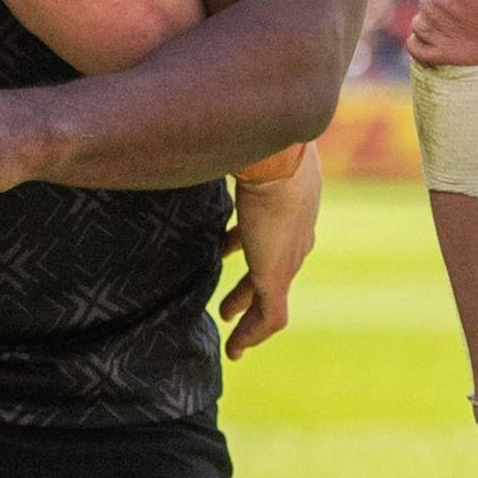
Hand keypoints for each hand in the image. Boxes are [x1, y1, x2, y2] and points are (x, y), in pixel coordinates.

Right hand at [220, 142, 320, 356]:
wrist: (278, 156)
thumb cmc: (252, 142)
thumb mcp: (236, 145)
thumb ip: (216, 145)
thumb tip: (181, 127)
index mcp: (291, 205)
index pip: (271, 233)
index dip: (245, 243)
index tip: (224, 248)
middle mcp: (296, 235)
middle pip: (273, 269)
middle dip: (247, 288)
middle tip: (227, 305)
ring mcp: (288, 258)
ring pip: (271, 297)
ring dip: (248, 315)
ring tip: (229, 327)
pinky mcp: (276, 276)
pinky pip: (269, 317)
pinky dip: (252, 335)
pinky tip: (235, 350)